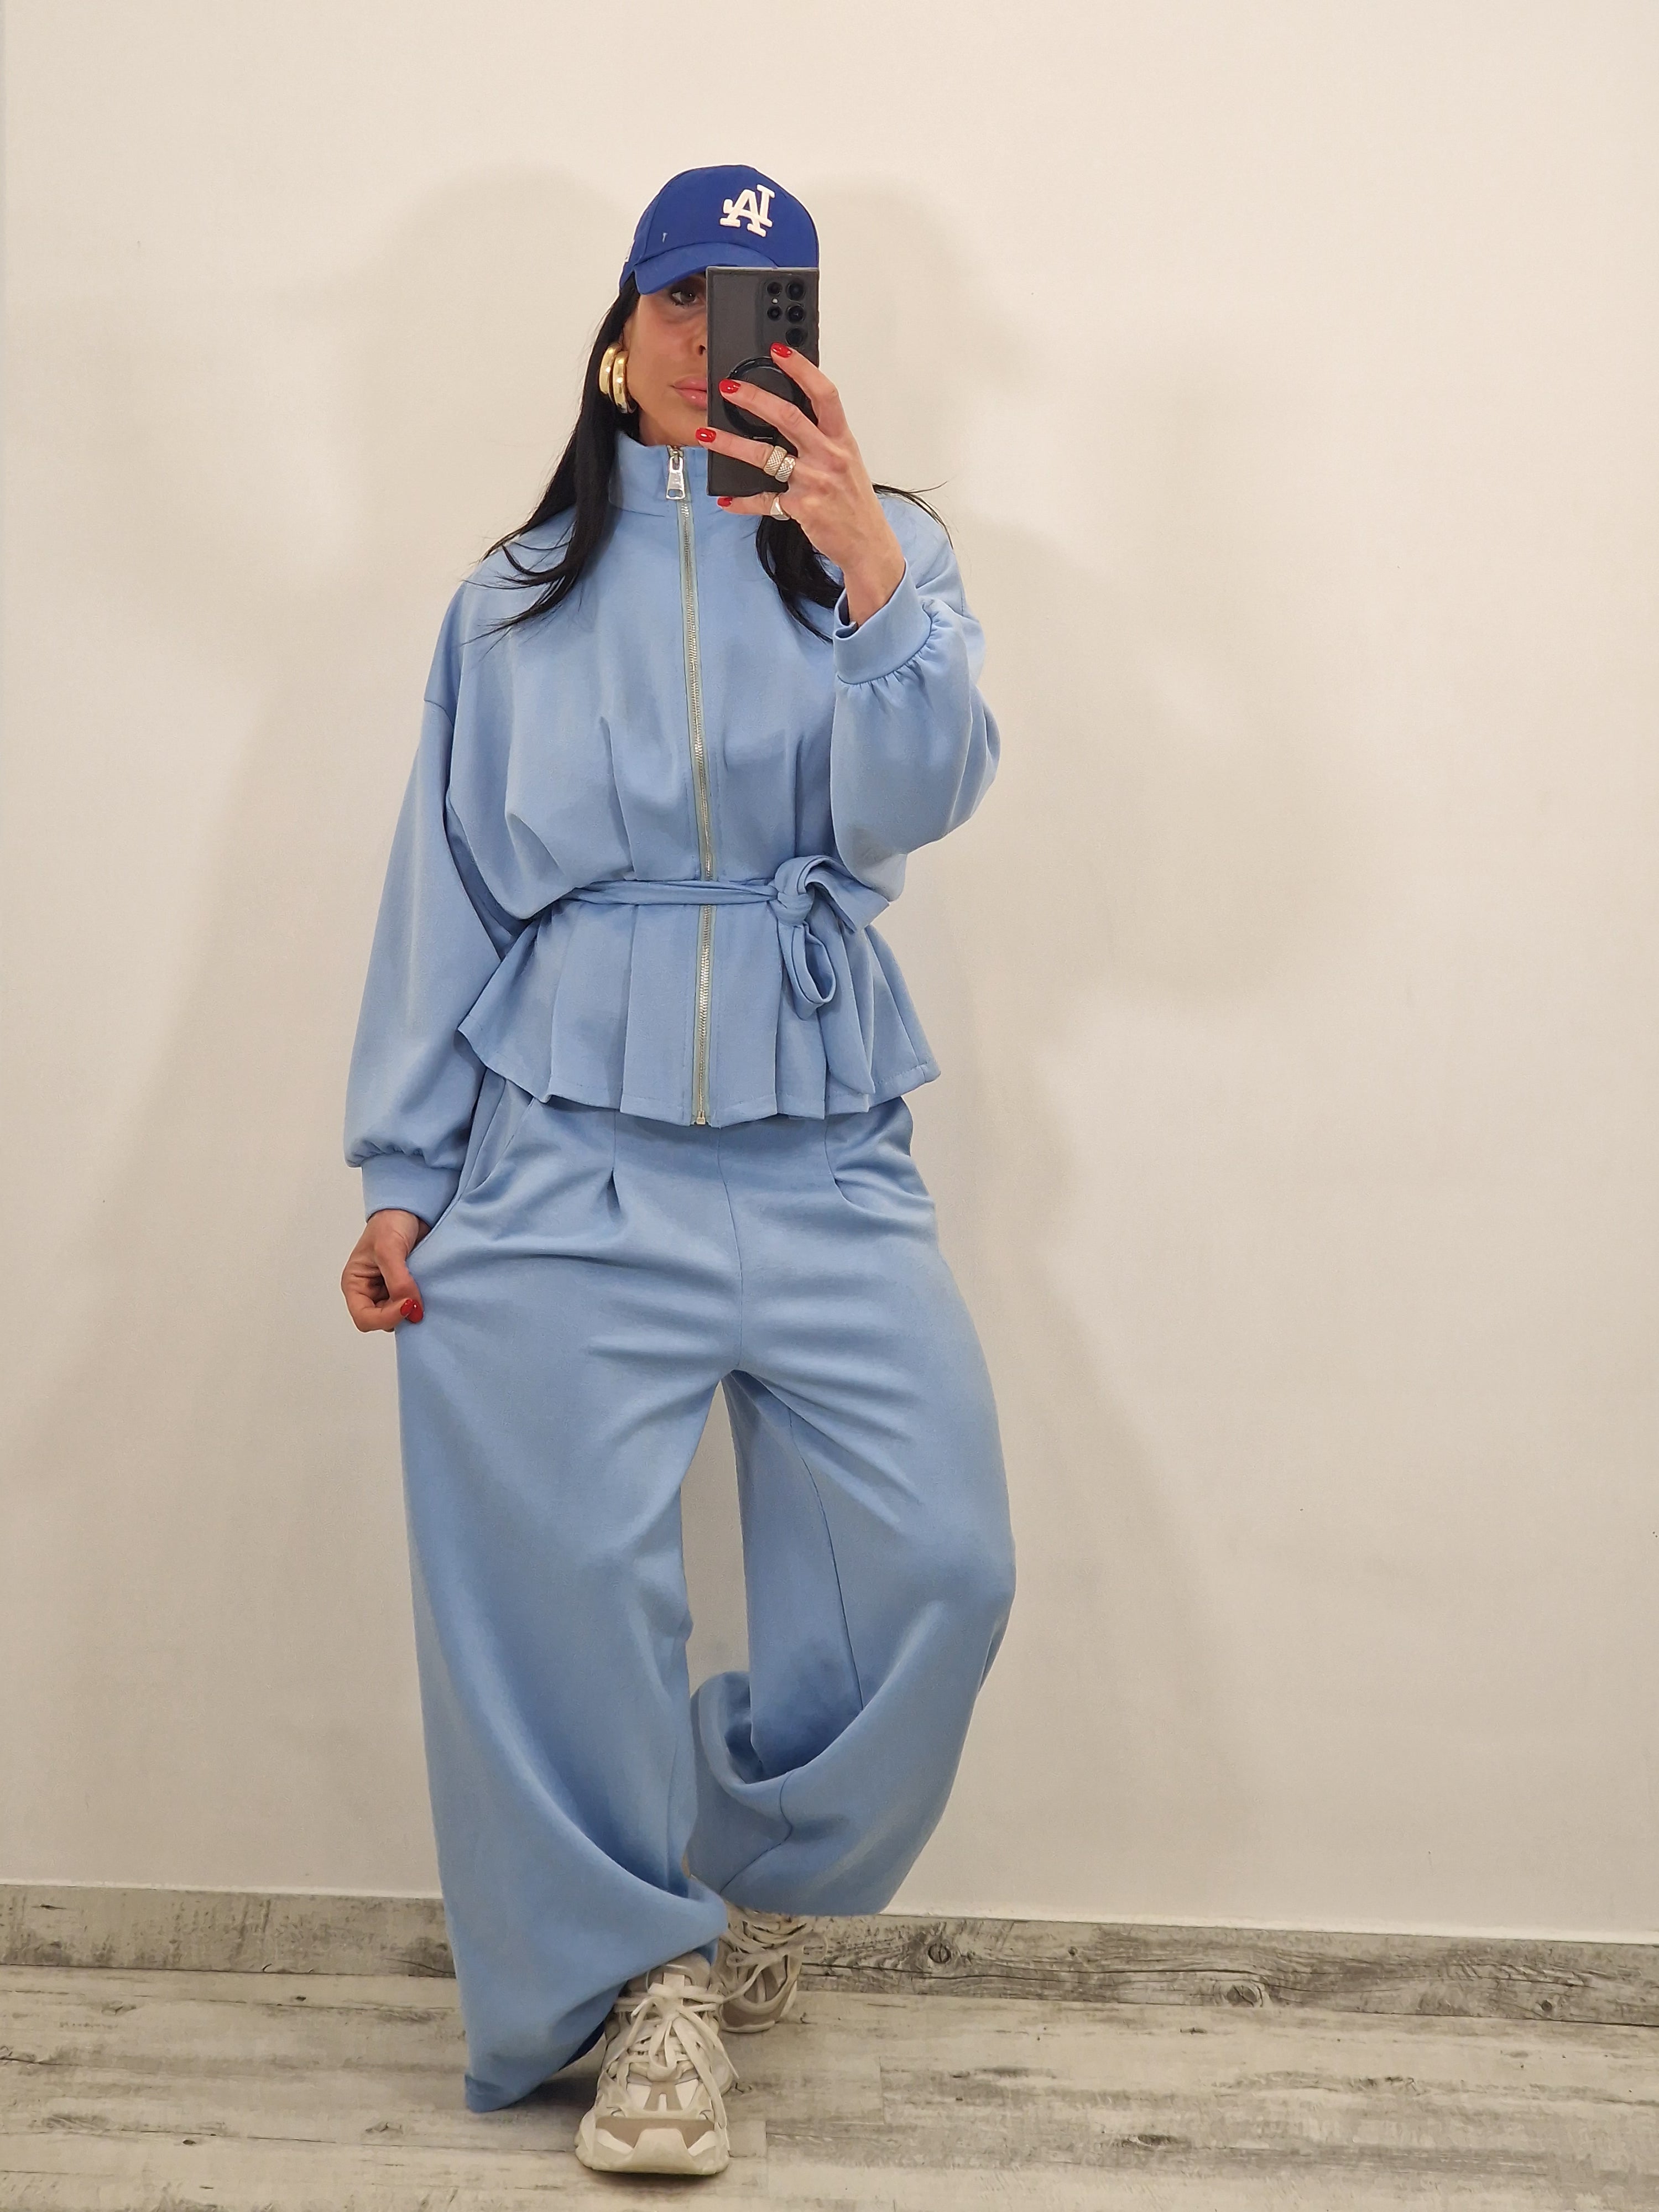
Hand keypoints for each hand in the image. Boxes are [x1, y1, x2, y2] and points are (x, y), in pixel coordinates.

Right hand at [341, 1208, 428, 1332]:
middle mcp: (370, 1292)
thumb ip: (398, 1281)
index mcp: (355, 1284)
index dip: (386, 1318)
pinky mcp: (407, 1288)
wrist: (412, 1208)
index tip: (408, 1305)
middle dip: (401, 1314)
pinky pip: (414, 1304)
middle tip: (418, 1299)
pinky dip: (421, 1301)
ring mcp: (389, 1291)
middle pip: (384, 1321)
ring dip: (413, 1308)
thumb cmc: (390, 1222)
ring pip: (401, 1316)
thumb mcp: (389, 1250)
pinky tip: (429, 1291)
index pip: (365, 1318)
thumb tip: (412, 1309)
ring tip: (424, 1290)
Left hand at [696, 346, 906, 626]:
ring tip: (708, 436)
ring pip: (766, 457)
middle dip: (754, 399)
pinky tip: (727, 499)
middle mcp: (829, 457)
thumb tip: (788, 413)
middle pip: (788, 418)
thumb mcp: (846, 461)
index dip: (801, 369)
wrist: (867, 543)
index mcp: (841, 439)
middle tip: (728, 388)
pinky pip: (764, 501)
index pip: (824, 394)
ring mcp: (815, 483)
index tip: (778, 350)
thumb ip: (822, 437)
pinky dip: (742, 502)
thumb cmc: (853, 500)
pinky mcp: (801, 508)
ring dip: (732, 445)